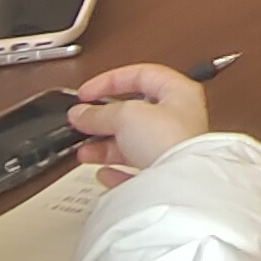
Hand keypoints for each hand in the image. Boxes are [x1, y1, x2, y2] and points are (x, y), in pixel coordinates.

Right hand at [66, 63, 211, 181]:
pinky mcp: (166, 176)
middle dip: (105, 119)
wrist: (180, 185)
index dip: (110, 80)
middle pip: (135, 112)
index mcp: (180, 93)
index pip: (141, 75)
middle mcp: (180, 120)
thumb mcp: (126, 116)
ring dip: (106, 146)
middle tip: (82, 123)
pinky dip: (118, 172)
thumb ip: (99, 113)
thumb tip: (81, 113)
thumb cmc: (170, 141)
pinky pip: (138, 171)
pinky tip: (105, 173)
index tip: (87, 94)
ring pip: (134, 143)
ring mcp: (174, 149)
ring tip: (85, 151)